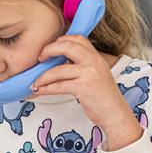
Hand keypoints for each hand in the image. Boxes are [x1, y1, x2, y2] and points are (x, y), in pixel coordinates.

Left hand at [30, 36, 142, 150]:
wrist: (115, 114)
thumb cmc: (104, 97)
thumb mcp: (97, 74)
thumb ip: (83, 64)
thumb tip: (59, 60)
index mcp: (96, 56)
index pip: (77, 38)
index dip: (61, 40)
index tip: (50, 48)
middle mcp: (93, 61)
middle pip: (66, 46)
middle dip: (49, 50)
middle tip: (39, 58)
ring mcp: (88, 74)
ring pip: (58, 70)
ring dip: (43, 77)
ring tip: (36, 82)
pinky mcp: (83, 88)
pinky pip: (58, 86)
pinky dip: (46, 88)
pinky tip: (40, 90)